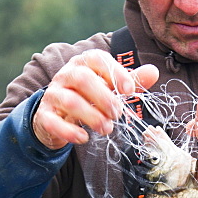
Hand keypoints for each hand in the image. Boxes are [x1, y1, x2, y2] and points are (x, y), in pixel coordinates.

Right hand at [32, 49, 158, 149]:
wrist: (57, 117)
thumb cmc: (89, 98)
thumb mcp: (109, 88)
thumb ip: (129, 81)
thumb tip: (153, 71)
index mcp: (83, 64)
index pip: (96, 58)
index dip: (114, 72)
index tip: (130, 91)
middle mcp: (65, 76)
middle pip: (82, 78)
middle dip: (104, 97)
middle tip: (118, 114)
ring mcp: (53, 95)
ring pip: (69, 100)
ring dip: (91, 116)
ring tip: (107, 129)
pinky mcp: (44, 116)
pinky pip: (53, 122)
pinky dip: (69, 131)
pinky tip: (84, 138)